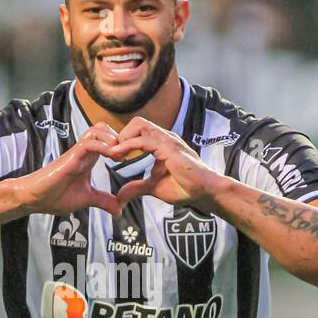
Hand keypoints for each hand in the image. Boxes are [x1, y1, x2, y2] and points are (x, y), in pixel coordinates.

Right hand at [17, 124, 122, 217]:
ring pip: (96, 130)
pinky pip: (88, 143)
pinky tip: (111, 157)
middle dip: (119, 137)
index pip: (107, 139)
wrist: (35, 199)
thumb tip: (119, 211)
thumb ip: (103, 201)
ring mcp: (77, 152)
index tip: (131, 158)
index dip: (122, 144)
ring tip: (120, 155)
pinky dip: (103, 147)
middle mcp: (84, 151)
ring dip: (112, 139)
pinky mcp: (70, 157)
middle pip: (103, 128)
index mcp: (89, 158)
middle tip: (127, 153)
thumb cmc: (55, 196)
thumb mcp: (87, 199)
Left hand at [108, 117, 222, 209]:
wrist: (205, 192)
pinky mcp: (169, 148)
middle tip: (112, 153)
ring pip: (139, 125)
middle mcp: (165, 137)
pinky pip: (143, 140)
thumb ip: (137, 188)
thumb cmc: (186, 188)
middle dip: (121, 135)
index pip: (138, 131)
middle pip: (137, 122)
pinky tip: (118, 156)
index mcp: (162, 143)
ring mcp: (167, 140)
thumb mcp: (154, 187)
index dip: (123, 140)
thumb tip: (120, 195)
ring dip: (122, 138)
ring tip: (113, 154)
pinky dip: (127, 146)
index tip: (113, 156)